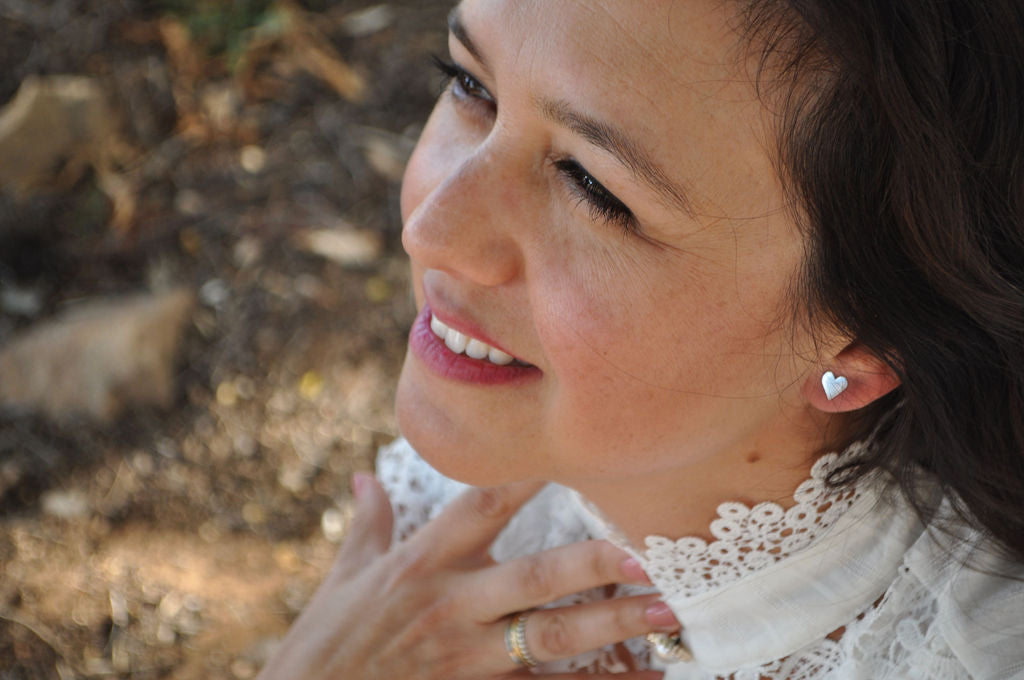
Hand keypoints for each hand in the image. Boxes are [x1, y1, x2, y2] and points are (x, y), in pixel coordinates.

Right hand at [256, 473, 678, 678]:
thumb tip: (366, 476)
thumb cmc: (326, 642)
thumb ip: (368, 522)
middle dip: (594, 563)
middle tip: (651, 552)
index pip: (482, 504)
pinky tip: (646, 677)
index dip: (528, 473)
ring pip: (549, 637)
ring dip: (611, 623)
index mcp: (422, 562)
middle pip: (533, 577)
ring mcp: (467, 655)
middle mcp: (451, 603)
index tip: (576, 445)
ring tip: (665, 610)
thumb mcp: (344, 576)